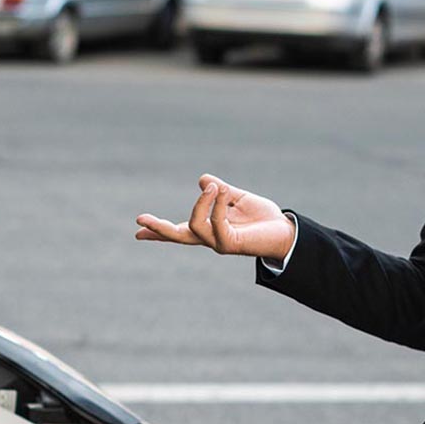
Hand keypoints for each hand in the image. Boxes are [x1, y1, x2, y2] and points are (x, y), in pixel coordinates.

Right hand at [135, 174, 295, 261]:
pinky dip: (216, 205)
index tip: (137, 232)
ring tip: (213, 186)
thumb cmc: (263, 219)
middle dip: (158, 229)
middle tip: (139, 219)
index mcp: (208, 228)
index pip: (179, 230)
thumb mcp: (237, 199)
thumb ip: (220, 192)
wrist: (286, 232)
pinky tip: (220, 191)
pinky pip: (216, 223)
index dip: (158, 231)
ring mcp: (218, 243)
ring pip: (194, 226)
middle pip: (177, 236)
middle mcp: (210, 238)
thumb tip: (203, 179)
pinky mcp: (230, 243)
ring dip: (200, 203)